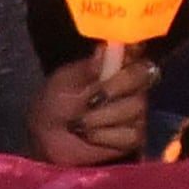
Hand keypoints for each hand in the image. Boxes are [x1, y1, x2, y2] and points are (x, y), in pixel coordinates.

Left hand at [31, 49, 149, 165]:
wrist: (47, 139)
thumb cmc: (55, 104)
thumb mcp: (64, 82)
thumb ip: (87, 69)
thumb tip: (105, 49)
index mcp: (114, 65)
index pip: (136, 49)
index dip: (134, 48)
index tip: (126, 52)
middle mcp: (132, 85)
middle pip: (142, 76)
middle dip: (115, 87)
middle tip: (91, 100)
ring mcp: (136, 111)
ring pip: (135, 107)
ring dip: (101, 116)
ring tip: (78, 123)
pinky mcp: (135, 137)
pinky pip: (131, 133)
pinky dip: (104, 135)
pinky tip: (89, 135)